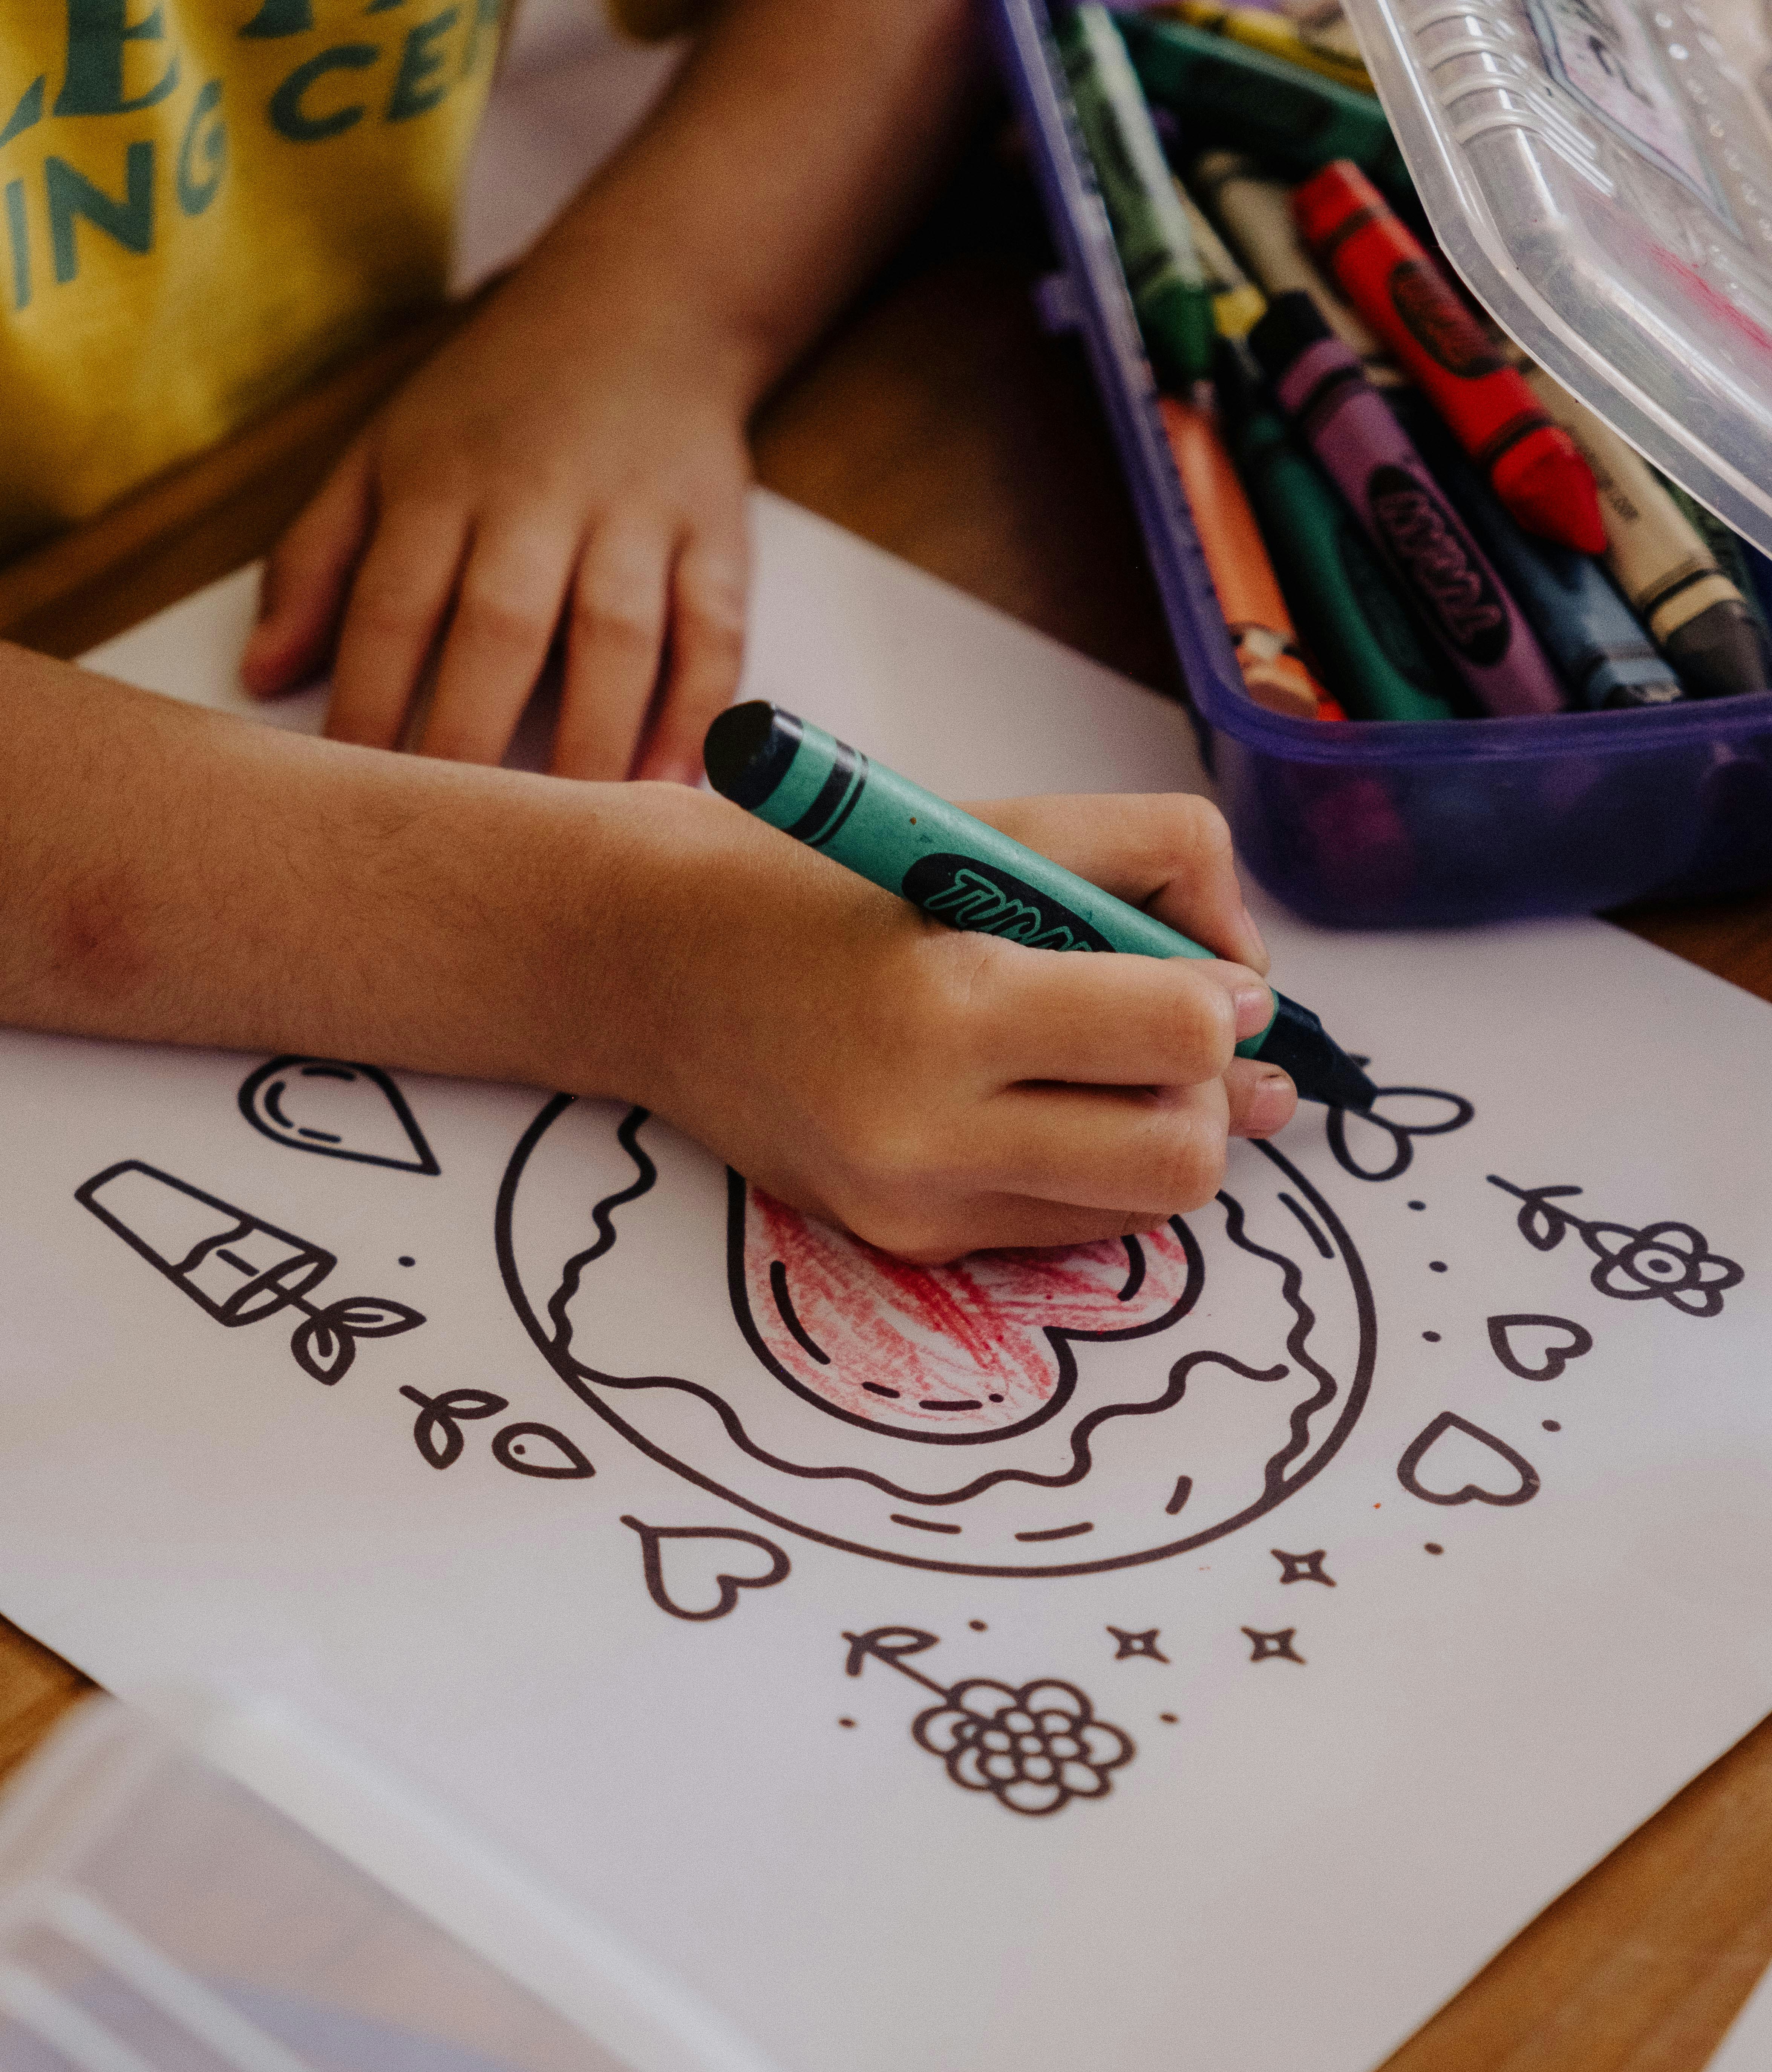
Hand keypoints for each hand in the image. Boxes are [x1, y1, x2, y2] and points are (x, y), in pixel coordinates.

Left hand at [240, 242, 751, 784]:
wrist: (643, 301)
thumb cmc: (495, 403)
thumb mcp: (382, 455)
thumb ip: (317, 563)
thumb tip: (261, 675)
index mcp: (441, 482)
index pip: (392, 607)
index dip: (366, 705)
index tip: (349, 796)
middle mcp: (538, 497)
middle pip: (499, 627)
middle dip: (470, 736)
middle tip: (454, 840)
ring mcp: (634, 515)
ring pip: (614, 636)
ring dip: (592, 737)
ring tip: (570, 834)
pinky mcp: (715, 532)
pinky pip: (712, 631)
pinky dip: (697, 708)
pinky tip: (672, 782)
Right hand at [597, 787, 1293, 1260]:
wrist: (651, 966)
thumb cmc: (820, 880)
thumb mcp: (988, 824)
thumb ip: (1151, 865)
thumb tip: (1251, 978)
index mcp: (947, 1008)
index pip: (1181, 1036)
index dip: (1223, 999)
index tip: (1209, 976)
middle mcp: (927, 1132)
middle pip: (1181, 1158)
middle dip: (1208, 1093)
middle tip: (1173, 1037)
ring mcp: (914, 1206)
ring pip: (1140, 1210)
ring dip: (1159, 1135)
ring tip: (1108, 1064)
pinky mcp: (906, 1247)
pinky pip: (1068, 1229)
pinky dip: (1090, 1169)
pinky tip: (1041, 1103)